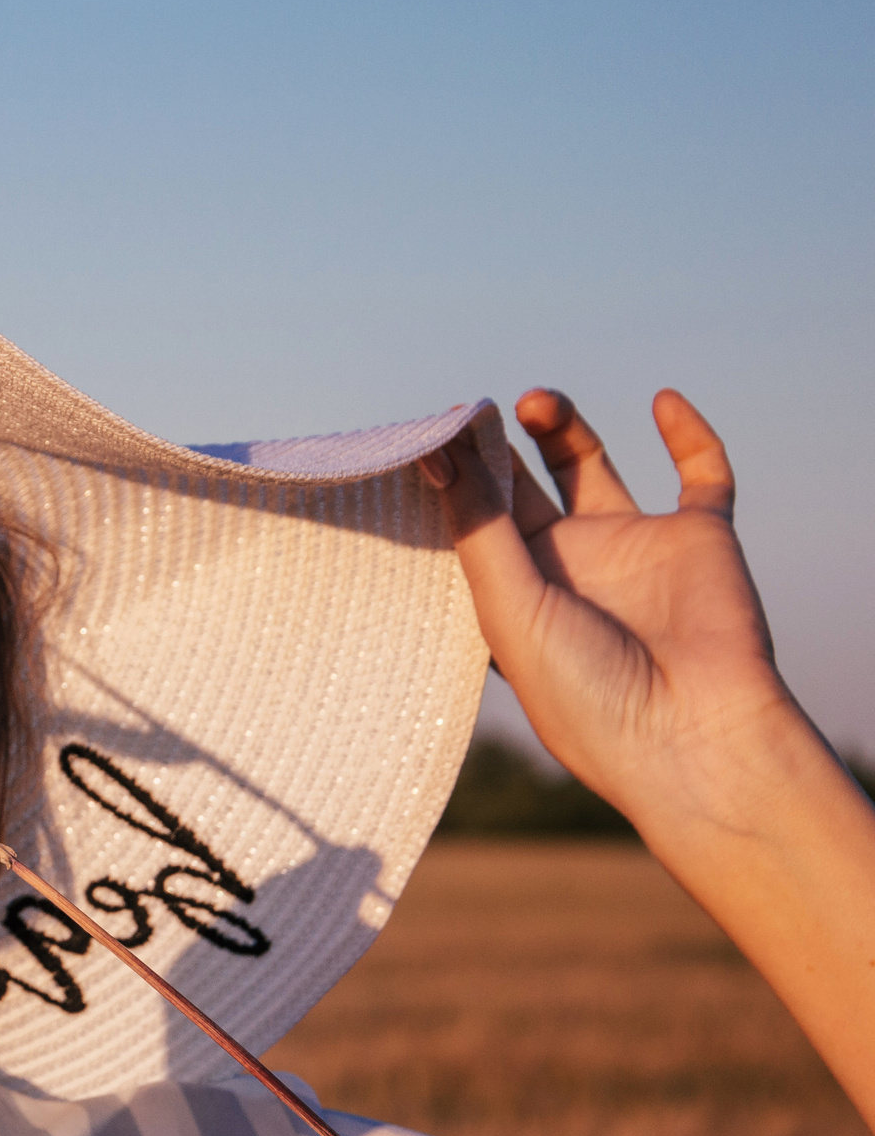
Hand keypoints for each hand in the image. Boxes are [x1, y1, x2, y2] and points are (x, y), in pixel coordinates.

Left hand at [421, 388, 793, 841]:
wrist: (693, 734)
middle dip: (498, 446)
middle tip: (478, 413)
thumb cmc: (585, 693)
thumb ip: (479, 527)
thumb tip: (437, 453)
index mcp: (513, 591)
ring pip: (591, 464)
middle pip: (522, 483)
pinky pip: (703, 475)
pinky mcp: (698, 539)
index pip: (473, 517)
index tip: (431, 433)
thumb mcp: (510, 607)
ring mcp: (632, 548)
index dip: (454, 476)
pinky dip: (689, 435)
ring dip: (563, 426)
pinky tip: (662, 401)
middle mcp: (567, 565)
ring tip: (534, 402)